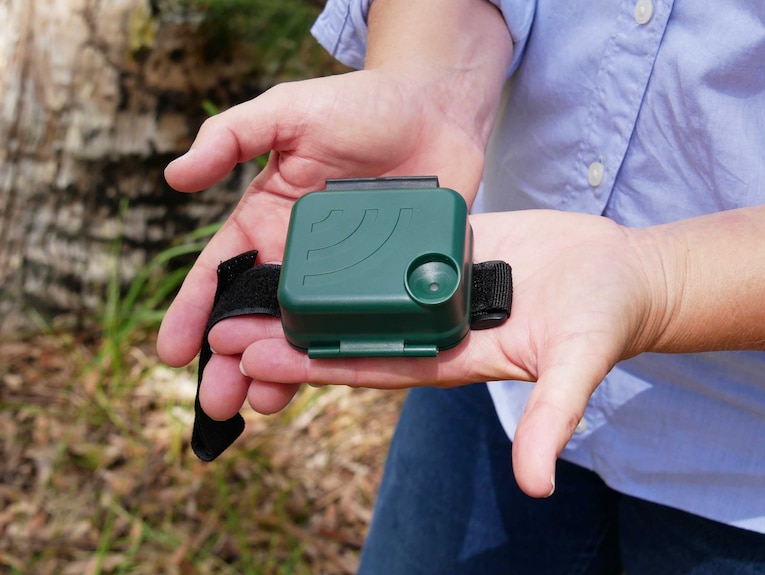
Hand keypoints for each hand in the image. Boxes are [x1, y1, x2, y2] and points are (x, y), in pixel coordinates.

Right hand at [157, 69, 488, 368]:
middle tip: (218, 401)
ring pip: (305, 331)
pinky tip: (328, 380)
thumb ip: (231, 136)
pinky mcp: (389, 280)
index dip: (194, 313)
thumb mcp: (288, 112)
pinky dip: (341, 354)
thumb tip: (173, 177)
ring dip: (282, 369)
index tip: (173, 354)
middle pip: (258, 317)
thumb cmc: (362, 105)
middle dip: (233, 360)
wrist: (439, 110)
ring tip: (265, 404)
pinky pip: (361, 324)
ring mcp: (347, 273)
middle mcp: (301, 253)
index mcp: (268, 218)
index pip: (221, 273)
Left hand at [204, 210, 670, 497]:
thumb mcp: (575, 367)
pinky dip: (351, 242)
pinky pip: (390, 244)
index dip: (314, 364)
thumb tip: (536, 484)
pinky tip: (309, 229)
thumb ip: (552, 418)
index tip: (256, 360)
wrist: (620, 273)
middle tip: (220, 326)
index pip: (370, 365)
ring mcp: (438, 282)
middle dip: (288, 332)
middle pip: (351, 329)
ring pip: (361, 286)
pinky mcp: (449, 245)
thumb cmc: (601, 321)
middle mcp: (435, 322)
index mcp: (452, 356)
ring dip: (309, 285)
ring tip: (249, 278)